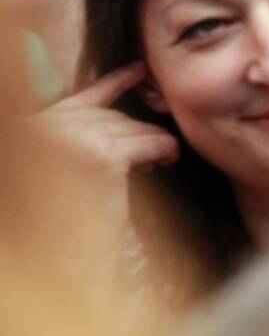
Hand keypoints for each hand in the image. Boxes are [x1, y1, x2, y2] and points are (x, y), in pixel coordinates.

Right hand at [34, 63, 178, 225]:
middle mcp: (44, 127)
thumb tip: (125, 121)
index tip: (140, 69)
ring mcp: (70, 138)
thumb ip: (84, 139)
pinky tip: (169, 157)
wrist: (62, 267)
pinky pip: (147, 142)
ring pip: (130, 128)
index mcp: (32, 129)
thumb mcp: (69, 170)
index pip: (81, 98)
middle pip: (109, 116)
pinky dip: (163, 149)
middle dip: (136, 132)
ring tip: (164, 157)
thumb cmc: (68, 228)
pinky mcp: (100, 156)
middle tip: (155, 152)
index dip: (115, 83)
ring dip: (153, 142)